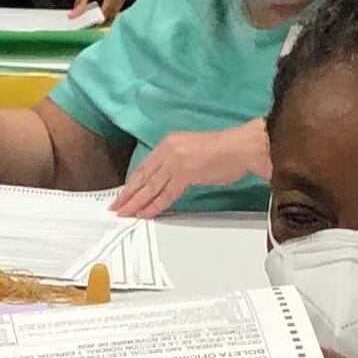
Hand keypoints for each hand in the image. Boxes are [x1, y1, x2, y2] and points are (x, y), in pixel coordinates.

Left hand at [68, 0, 130, 21]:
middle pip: (109, 18)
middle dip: (95, 24)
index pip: (104, 14)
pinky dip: (103, 14)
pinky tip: (92, 15)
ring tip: (85, 22)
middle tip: (80, 27)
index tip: (81, 27)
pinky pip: (112, 11)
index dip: (93, 23)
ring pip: (111, 16)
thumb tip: (74, 14)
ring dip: (99, 20)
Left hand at [111, 119, 268, 217]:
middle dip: (128, 194)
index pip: (145, 166)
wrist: (241, 147)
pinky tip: (144, 213)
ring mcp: (175, 162)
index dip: (132, 183)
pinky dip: (154, 206)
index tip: (123, 194)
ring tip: (125, 214)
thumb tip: (170, 179)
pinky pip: (165, 194)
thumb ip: (178, 162)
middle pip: (143, 177)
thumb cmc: (225, 151)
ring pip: (150, 187)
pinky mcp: (185, 174)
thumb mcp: (193, 151)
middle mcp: (168, 150)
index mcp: (169, 143)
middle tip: (115, 207)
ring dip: (136, 203)